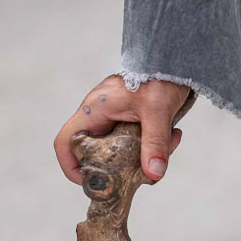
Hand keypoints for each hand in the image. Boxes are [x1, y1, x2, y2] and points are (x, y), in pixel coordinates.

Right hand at [53, 75, 189, 187]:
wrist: (174, 58)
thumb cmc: (160, 76)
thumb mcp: (158, 111)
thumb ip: (155, 142)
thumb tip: (154, 174)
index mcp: (94, 110)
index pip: (65, 142)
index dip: (71, 166)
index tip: (91, 182)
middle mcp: (99, 114)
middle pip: (93, 151)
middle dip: (119, 166)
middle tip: (141, 171)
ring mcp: (114, 116)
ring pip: (119, 148)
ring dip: (144, 154)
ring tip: (170, 141)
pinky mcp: (130, 117)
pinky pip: (135, 140)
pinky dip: (153, 144)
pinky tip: (174, 135)